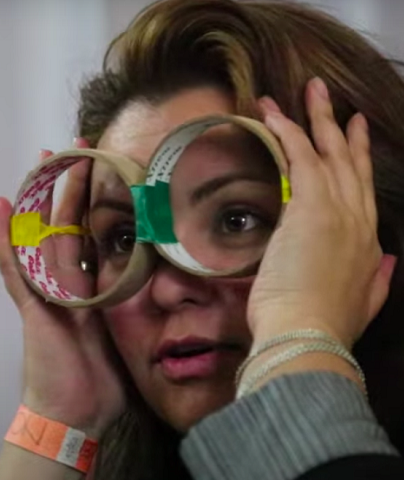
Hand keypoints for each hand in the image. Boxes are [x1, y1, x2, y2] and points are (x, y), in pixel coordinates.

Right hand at [0, 138, 124, 437]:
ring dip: (42, 197)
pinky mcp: (31, 305)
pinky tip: (1, 208)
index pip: (94, 232)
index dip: (98, 200)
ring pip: (43, 233)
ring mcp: (46, 290)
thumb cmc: (98, 378)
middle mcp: (66, 280)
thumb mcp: (127, 332)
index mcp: (90, 284)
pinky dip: (5, 239)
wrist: (74, 412)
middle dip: (72, 185)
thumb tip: (170, 285)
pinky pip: (15, 267)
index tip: (108, 167)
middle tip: (77, 146)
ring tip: (43, 160)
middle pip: (67, 222)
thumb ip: (137, 305)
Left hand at [248, 77, 396, 349]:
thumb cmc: (322, 326)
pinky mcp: (310, 207)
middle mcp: (357, 220)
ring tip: (308, 90)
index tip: (356, 135)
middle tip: (331, 99)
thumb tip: (387, 261)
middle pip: (351, 164)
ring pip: (329, 153)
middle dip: (340, 127)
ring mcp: (336, 210)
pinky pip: (301, 159)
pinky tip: (274, 114)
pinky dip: (288, 133)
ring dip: (316, 118)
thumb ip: (376, 279)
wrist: (308, 335)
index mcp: (367, 244)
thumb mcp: (360, 303)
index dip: (360, 159)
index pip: (363, 190)